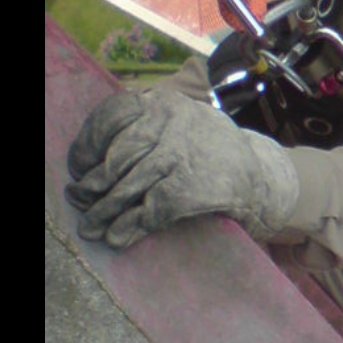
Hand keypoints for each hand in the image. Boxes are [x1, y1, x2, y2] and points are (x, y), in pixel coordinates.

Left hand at [65, 89, 299, 249]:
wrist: (263, 177)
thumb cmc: (215, 150)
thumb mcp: (185, 122)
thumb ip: (147, 127)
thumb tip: (94, 157)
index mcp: (166, 104)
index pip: (112, 116)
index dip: (89, 143)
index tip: (79, 165)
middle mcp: (171, 125)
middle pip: (116, 157)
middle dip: (92, 186)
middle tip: (80, 200)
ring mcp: (179, 157)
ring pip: (125, 187)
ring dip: (103, 212)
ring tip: (90, 227)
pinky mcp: (186, 189)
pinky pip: (145, 211)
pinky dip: (127, 228)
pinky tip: (116, 238)